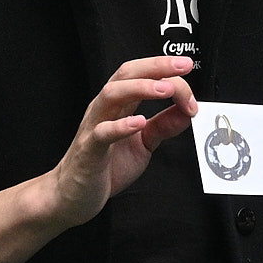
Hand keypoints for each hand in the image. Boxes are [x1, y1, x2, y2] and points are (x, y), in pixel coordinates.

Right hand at [45, 56, 198, 230]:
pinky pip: (102, 133)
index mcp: (117, 105)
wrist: (74, 196)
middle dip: (156, 66)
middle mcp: (104, 109)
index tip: (188, 74)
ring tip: (165, 89)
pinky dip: (120, 126)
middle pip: (126, 74)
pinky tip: (139, 123)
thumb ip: (163, 126)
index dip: (166, 71)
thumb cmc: (105, 166)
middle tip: (182, 67)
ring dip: (141, 88)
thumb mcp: (143, 143)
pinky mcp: (89, 150)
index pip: (140, 74)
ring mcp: (93, 127)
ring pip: (112, 95)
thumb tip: (187, 110)